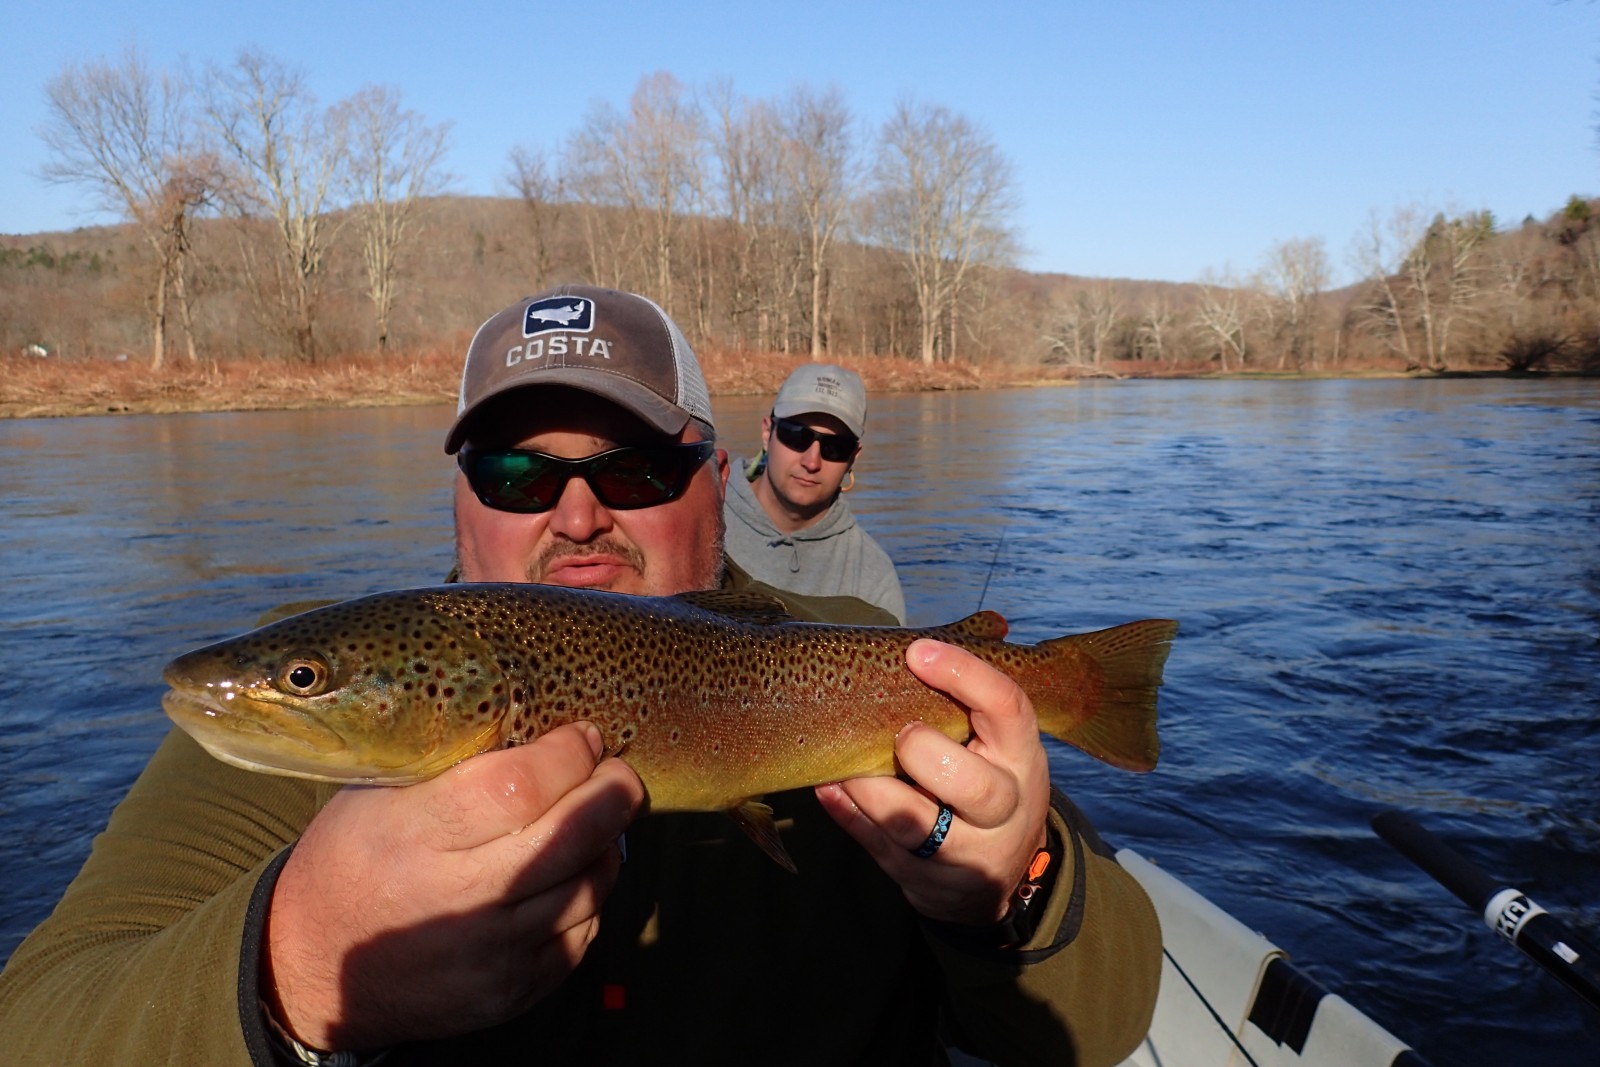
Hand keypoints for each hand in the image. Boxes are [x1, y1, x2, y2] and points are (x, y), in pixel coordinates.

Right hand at [263, 722, 644, 1050]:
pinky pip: (583, 934)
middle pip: (572, 836)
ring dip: (605, 845)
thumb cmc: (352, 858)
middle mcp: (457, 900)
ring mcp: (490, 955)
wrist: (311, 967)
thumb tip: (547, 728)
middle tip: (615, 773)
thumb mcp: (377, 793)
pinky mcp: (511, 993)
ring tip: (592, 821)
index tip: (582, 737)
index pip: (520, 787)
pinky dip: (587, 897)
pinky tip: (568, 875)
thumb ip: (456, 761)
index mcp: (415, 835)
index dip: (568, 754)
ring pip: (591, 885)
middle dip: (613, 792)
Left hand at [816, 639, 1051, 926]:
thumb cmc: (988, 779)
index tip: (917, 650)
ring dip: (866, 785)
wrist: (998, 873)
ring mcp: (968, 853)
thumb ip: (979, 695)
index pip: (1006, 707)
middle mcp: (1005, 808)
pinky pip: (876, 846)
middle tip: (899, 736)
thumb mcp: (999, 742)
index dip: (963, 674)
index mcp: (1021, 756)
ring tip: (843, 759)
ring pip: (910, 821)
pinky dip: (846, 812)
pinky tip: (830, 786)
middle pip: (967, 781)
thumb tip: (994, 622)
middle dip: (919, 751)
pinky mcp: (927, 883)